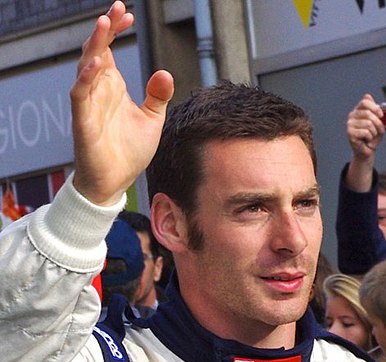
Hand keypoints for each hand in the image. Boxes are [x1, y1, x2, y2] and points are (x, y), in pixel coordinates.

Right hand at [71, 1, 173, 205]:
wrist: (116, 182)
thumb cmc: (129, 152)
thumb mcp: (151, 120)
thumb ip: (157, 97)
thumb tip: (165, 73)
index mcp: (113, 86)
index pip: (110, 50)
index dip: (116, 30)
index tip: (128, 15)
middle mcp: (99, 90)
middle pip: (97, 50)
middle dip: (105, 29)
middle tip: (117, 8)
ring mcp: (89, 104)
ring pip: (86, 67)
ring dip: (95, 45)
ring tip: (105, 23)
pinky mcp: (83, 121)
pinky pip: (80, 94)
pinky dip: (87, 78)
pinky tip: (97, 64)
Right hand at [347, 94, 383, 159]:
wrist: (367, 149)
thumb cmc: (372, 136)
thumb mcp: (376, 120)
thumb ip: (373, 108)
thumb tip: (367, 95)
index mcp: (358, 110)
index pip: (365, 102)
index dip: (375, 108)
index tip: (380, 115)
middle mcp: (352, 116)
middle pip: (368, 113)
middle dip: (378, 123)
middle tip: (378, 130)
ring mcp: (349, 124)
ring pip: (368, 123)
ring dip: (374, 132)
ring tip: (371, 135)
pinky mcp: (350, 133)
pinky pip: (366, 132)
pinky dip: (370, 137)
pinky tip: (366, 139)